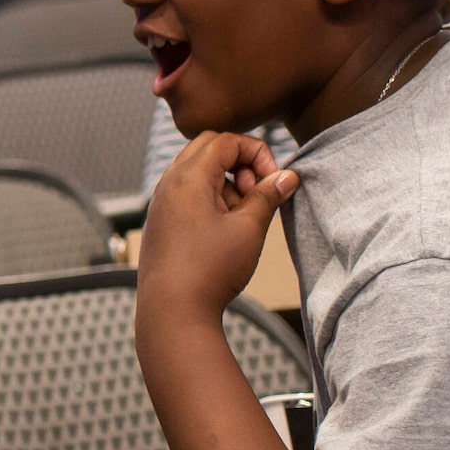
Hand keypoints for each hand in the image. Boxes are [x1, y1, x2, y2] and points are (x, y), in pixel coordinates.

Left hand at [138, 132, 296, 321]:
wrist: (172, 310)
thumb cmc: (210, 269)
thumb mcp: (249, 228)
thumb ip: (268, 196)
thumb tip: (288, 176)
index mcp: (187, 177)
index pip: (226, 140)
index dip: (257, 153)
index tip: (273, 181)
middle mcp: (168, 183)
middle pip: (209, 148)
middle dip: (240, 163)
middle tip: (255, 193)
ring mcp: (162, 202)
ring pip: (199, 172)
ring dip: (228, 184)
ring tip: (242, 218)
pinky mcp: (163, 221)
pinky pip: (189, 194)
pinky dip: (212, 200)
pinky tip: (225, 231)